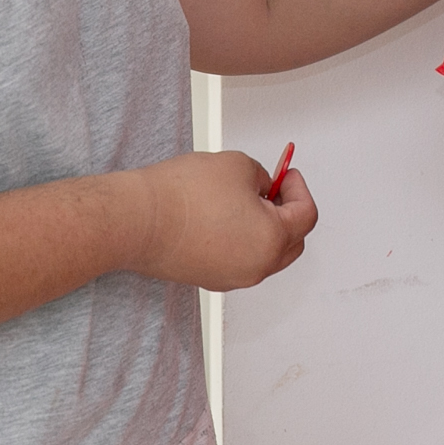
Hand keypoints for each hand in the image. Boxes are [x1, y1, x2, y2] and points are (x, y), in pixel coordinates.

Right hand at [125, 151, 319, 290]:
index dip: (298, 188)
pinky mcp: (208, 279)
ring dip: (264, 229)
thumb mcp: (238, 165)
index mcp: (272, 240)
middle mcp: (256, 267)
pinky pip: (238, 260)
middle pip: (291, 242)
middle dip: (287, 212)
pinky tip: (223, 219)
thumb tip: (264, 187)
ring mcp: (231, 278)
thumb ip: (262, 177)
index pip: (305, 215)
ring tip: (243, 201)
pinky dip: (241, 241)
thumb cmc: (181, 197)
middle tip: (273, 189)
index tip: (287, 175)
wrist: (137, 220)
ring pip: (265, 254)